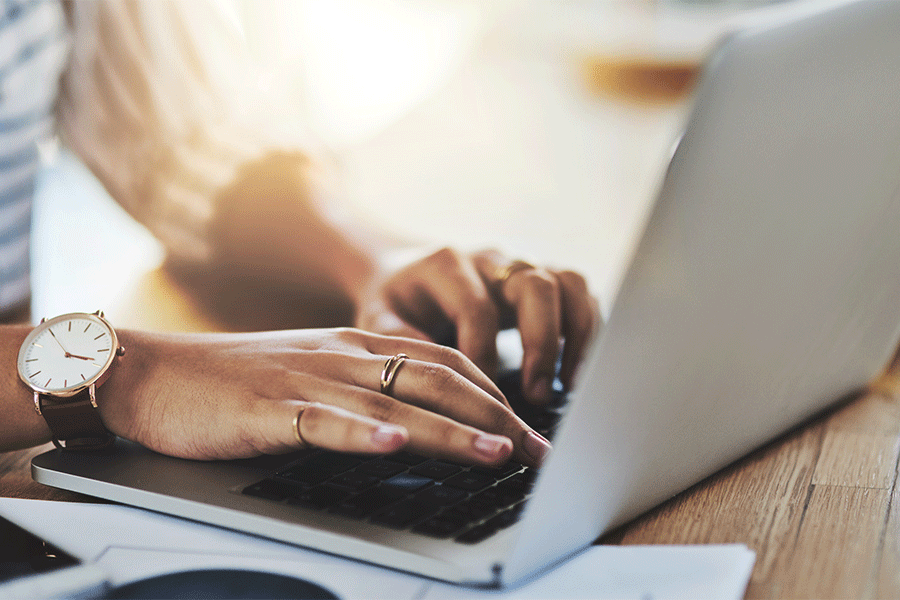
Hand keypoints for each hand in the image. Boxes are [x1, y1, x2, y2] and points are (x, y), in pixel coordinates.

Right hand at [99, 328, 550, 465]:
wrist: (155, 372)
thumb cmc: (238, 383)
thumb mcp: (314, 377)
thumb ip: (364, 391)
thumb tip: (419, 423)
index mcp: (357, 347)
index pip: (445, 361)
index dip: (494, 392)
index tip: (530, 426)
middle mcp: (343, 357)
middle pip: (436, 378)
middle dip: (495, 414)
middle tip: (538, 450)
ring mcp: (308, 380)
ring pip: (393, 402)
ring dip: (450, 429)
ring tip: (498, 452)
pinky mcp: (267, 409)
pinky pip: (321, 421)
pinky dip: (359, 435)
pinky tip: (390, 447)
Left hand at [353, 247, 599, 402]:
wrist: (402, 273)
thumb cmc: (393, 303)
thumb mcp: (378, 319)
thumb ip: (399, 342)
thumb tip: (436, 378)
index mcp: (445, 264)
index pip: (477, 307)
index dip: (484, 354)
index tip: (483, 397)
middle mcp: (489, 259)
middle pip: (534, 284)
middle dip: (540, 343)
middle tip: (535, 394)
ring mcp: (520, 266)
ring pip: (567, 282)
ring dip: (575, 335)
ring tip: (566, 384)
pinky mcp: (540, 280)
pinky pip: (579, 294)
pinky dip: (585, 330)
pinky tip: (572, 373)